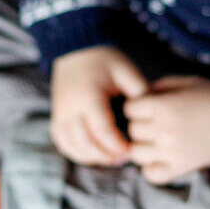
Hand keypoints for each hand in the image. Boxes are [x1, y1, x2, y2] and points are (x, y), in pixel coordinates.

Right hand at [50, 46, 146, 165]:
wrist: (76, 49)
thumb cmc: (105, 60)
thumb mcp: (126, 70)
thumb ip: (140, 90)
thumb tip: (153, 113)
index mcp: (88, 96)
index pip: (101, 130)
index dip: (117, 145)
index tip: (130, 150)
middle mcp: (70, 107)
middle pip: (85, 142)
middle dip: (106, 155)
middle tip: (123, 158)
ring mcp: (60, 113)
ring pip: (72, 146)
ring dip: (92, 157)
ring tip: (111, 158)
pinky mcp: (56, 116)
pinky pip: (62, 142)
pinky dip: (76, 153)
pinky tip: (92, 155)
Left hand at [124, 76, 209, 184]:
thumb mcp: (188, 82)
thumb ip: (161, 86)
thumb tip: (141, 95)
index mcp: (164, 106)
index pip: (129, 108)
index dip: (136, 106)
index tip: (147, 108)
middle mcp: (164, 129)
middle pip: (132, 130)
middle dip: (140, 125)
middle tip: (154, 124)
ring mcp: (171, 151)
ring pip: (136, 153)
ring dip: (143, 147)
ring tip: (155, 142)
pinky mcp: (181, 167)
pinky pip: (151, 174)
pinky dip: (151, 168)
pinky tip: (159, 159)